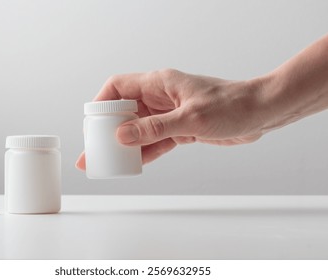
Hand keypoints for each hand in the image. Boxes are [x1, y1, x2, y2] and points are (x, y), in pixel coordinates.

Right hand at [76, 69, 263, 169]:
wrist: (261, 113)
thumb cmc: (232, 105)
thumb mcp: (191, 117)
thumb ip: (155, 127)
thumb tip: (121, 135)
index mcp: (160, 83)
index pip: (119, 87)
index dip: (102, 103)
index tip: (92, 124)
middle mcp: (161, 97)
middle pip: (125, 111)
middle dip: (108, 130)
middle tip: (95, 150)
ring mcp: (170, 114)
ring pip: (139, 129)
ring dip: (124, 144)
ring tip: (107, 162)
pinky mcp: (180, 129)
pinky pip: (155, 141)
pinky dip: (144, 152)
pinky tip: (133, 164)